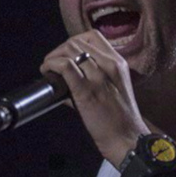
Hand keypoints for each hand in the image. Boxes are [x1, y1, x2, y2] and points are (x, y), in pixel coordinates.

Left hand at [40, 30, 145, 167]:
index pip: (93, 36)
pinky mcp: (86, 89)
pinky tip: (47, 73)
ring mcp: (98, 76)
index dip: (74, 42)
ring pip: (70, 49)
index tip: (66, 55)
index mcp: (118, 63)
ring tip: (48, 69)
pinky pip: (65, 66)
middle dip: (60, 49)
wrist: (128, 139)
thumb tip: (66, 79)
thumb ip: (94, 79)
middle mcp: (110, 65)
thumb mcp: (114, 90)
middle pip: (77, 41)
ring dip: (53, 57)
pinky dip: (52, 65)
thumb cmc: (120, 120)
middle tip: (53, 63)